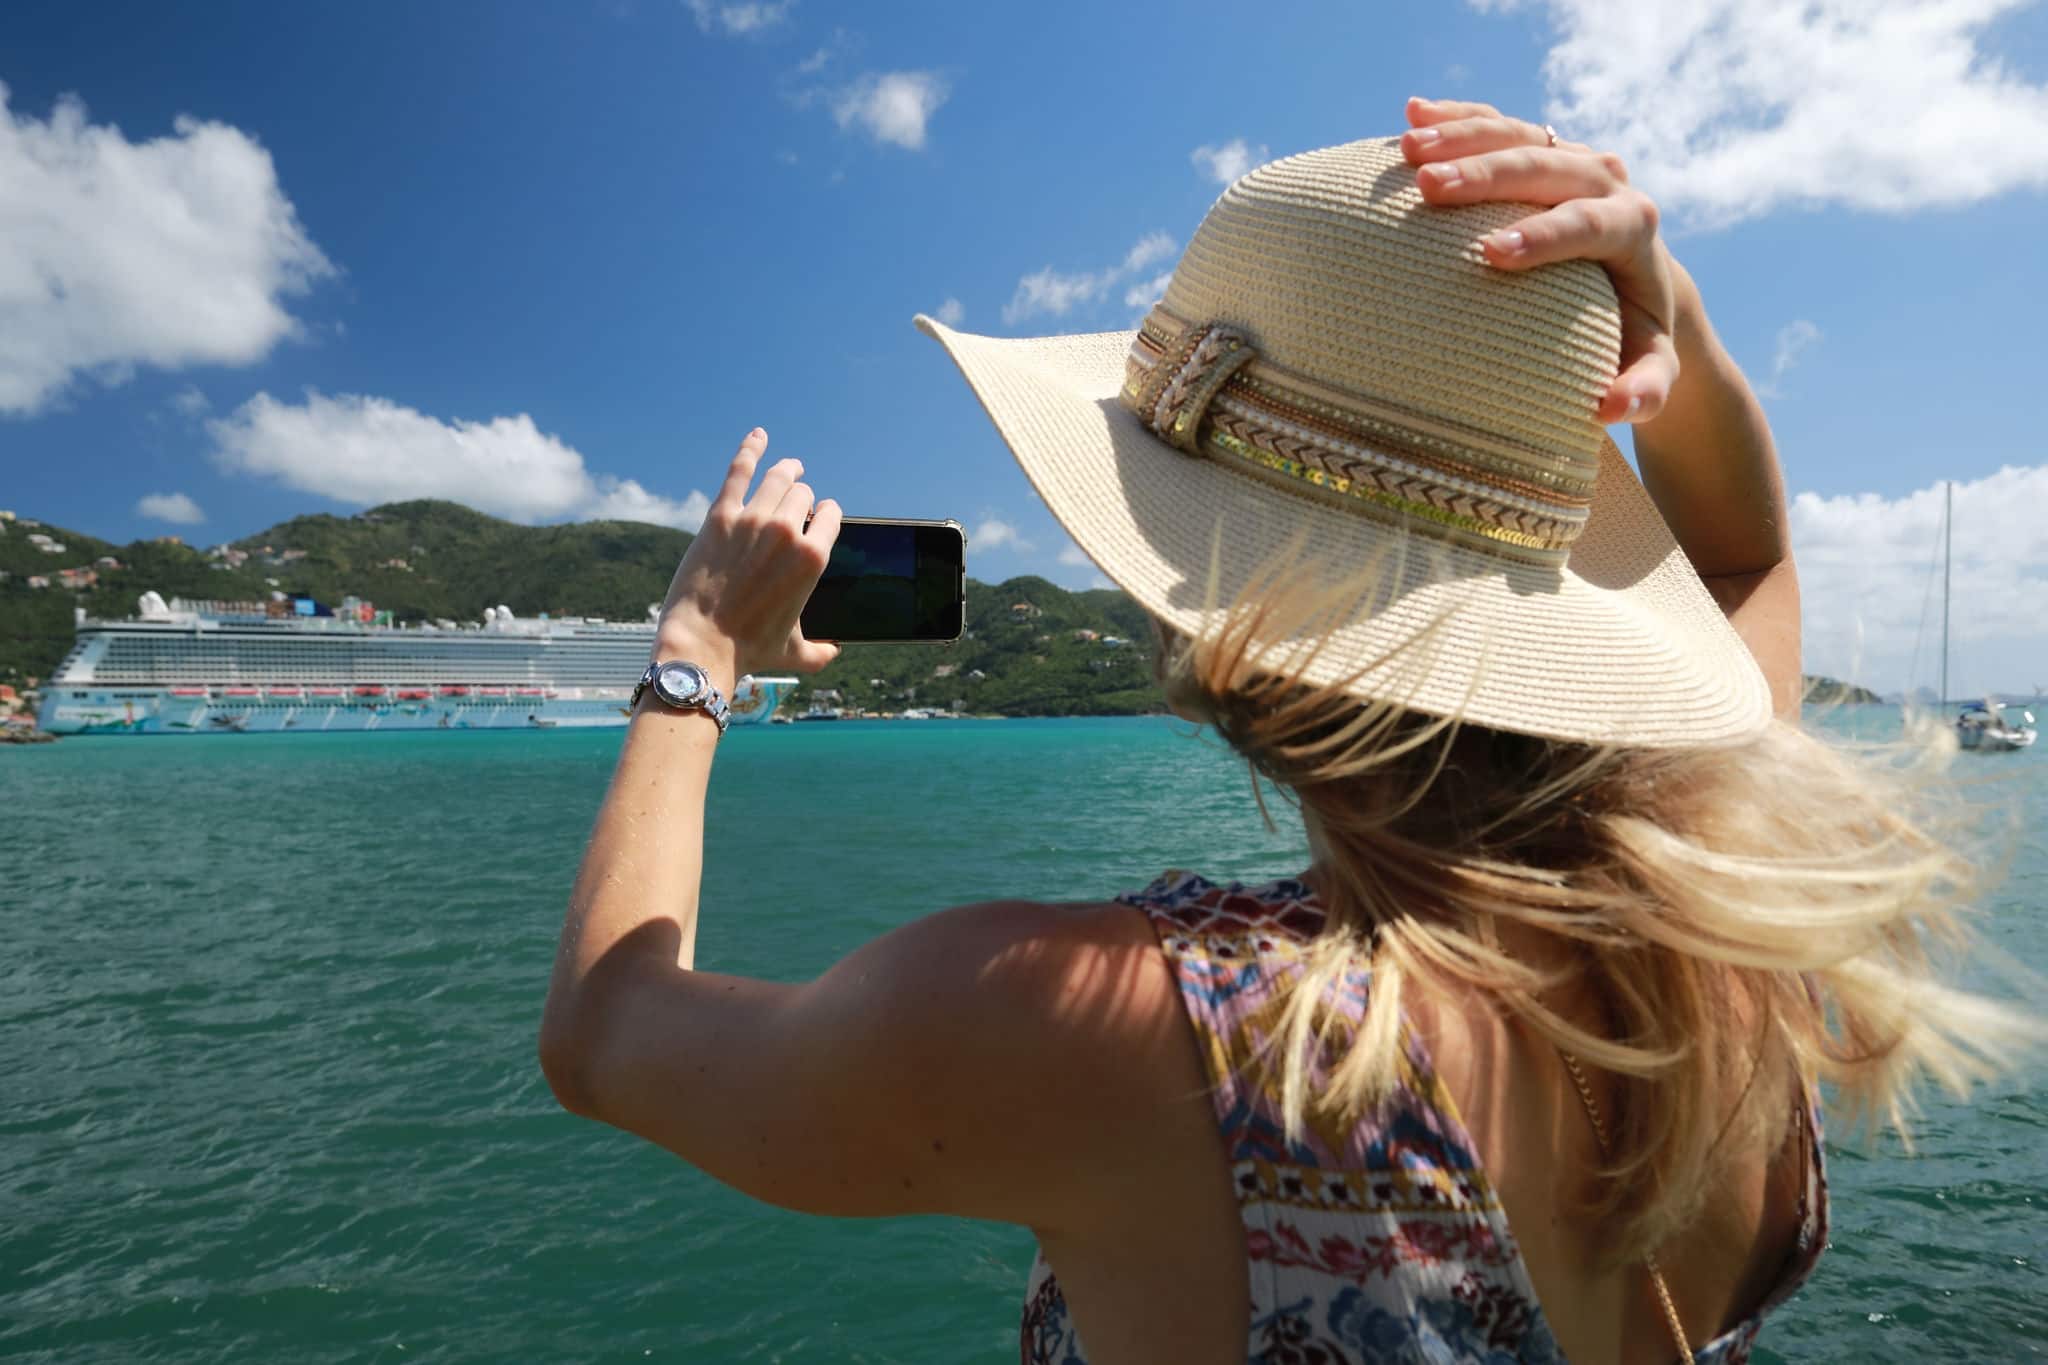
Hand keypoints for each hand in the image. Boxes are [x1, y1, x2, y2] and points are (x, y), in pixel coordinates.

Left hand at [654, 428, 841, 679]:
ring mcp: (752, 520)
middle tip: (795, 500)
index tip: (817, 516)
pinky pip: (740, 470)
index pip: (830, 514)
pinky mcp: (720, 516)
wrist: (704, 644)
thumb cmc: (750, 650)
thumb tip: (835, 651)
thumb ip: (820, 651)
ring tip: (788, 466)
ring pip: (778, 477)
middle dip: (802, 497)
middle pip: (803, 493)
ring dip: (787, 469)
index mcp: (813, 557)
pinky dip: (751, 448)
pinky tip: (759, 436)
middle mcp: (787, 532)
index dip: (824, 514)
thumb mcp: (794, 653)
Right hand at [1400, 96, 1674, 423]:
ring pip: (1519, 134)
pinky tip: (1411, 114)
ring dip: (1462, 137)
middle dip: (1488, 174)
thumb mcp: (1648, 367)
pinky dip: (1455, 117)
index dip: (1545, 236)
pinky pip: (1497, 123)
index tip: (1492, 254)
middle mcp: (1606, 179)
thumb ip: (1643, 390)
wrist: (1634, 280)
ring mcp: (1570, 156)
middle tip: (1429, 189)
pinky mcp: (1540, 147)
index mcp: (1633, 226)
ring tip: (1407, 151)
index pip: (1590, 222)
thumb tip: (1611, 409)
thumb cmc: (1629, 334)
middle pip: (1547, 165)